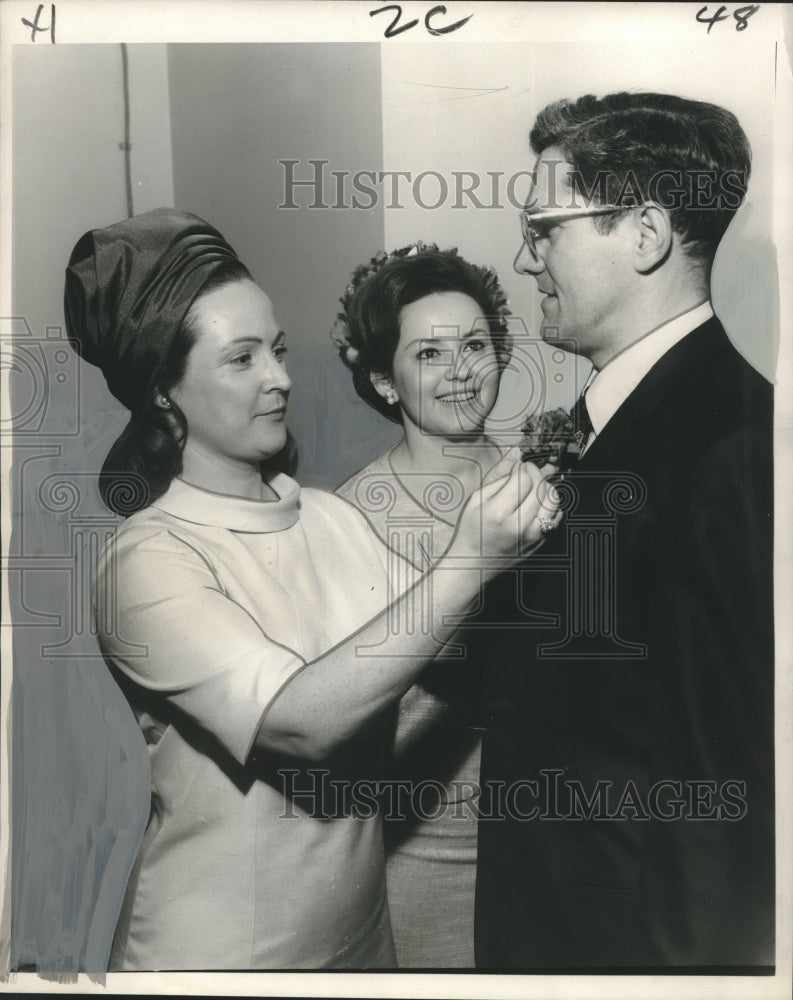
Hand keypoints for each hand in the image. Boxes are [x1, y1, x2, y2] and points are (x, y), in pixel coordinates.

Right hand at [450, 447, 561, 571]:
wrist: (474, 564)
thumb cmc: (471, 530)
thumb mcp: (476, 499)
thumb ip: (498, 477)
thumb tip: (517, 457)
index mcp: (498, 512)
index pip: (524, 478)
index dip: (523, 468)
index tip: (517, 468)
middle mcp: (518, 525)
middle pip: (541, 487)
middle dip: (535, 474)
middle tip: (526, 473)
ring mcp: (532, 535)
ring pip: (553, 500)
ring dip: (545, 488)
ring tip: (533, 488)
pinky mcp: (540, 542)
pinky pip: (556, 516)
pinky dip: (549, 505)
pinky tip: (536, 504)